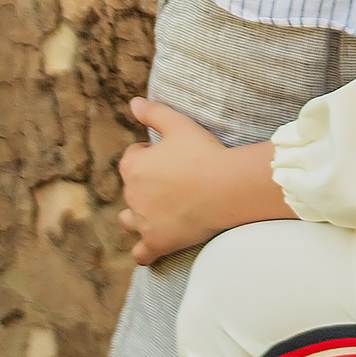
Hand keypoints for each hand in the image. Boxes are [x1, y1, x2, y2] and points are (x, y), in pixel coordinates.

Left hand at [117, 98, 291, 264]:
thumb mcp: (178, 124)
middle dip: (146, 184)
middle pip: (131, 189)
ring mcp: (143, 222)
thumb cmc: (204, 153)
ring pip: (129, 221)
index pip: (132, 158)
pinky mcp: (157, 243)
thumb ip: (153, 112)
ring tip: (160, 212)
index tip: (170, 156)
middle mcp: (132, 196)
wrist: (226, 187)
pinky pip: (141, 254)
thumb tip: (133, 103)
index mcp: (133, 166)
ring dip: (138, 217)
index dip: (149, 154)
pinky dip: (145, 251)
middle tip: (175, 181)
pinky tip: (153, 248)